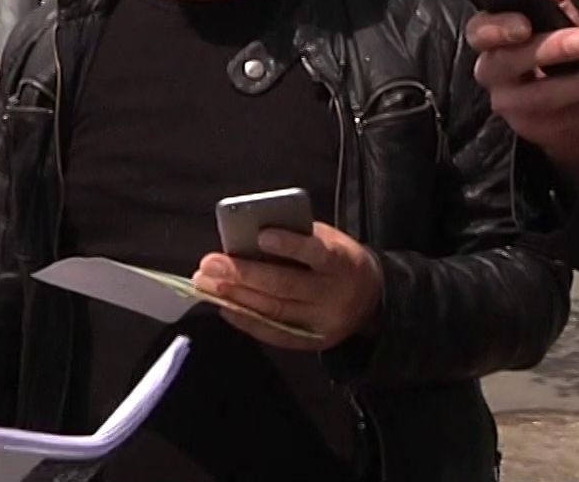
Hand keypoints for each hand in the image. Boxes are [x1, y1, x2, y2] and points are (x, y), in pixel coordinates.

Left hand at [190, 223, 382, 350]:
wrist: (371, 299)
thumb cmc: (339, 260)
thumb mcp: (331, 241)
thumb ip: (299, 238)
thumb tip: (249, 238)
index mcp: (342, 262)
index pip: (317, 253)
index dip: (290, 245)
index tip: (260, 236)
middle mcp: (333, 295)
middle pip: (285, 286)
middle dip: (243, 274)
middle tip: (210, 264)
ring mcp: (322, 323)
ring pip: (275, 311)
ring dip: (236, 297)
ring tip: (206, 284)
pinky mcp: (312, 342)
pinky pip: (275, 334)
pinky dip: (247, 321)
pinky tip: (225, 309)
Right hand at [466, 0, 578, 185]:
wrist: (550, 109)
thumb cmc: (546, 52)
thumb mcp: (545, 23)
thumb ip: (547, 4)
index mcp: (491, 41)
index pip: (479, 31)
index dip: (498, 28)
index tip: (526, 24)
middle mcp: (494, 74)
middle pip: (511, 63)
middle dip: (549, 50)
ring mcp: (516, 106)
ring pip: (548, 96)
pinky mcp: (544, 129)